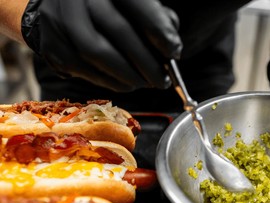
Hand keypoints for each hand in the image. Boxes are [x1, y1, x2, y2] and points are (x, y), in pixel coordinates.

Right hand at [21, 0, 181, 91]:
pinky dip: (108, 81)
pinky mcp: (51, 43)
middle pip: (118, 31)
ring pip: (96, 53)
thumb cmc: (109, 9)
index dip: (159, 31)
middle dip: (146, 62)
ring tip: (145, 83)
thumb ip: (155, 19)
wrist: (62, 9)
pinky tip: (125, 84)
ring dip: (127, 75)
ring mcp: (61, 18)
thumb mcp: (133, 5)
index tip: (174, 53)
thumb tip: (171, 49)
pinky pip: (81, 68)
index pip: (138, 5)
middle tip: (163, 80)